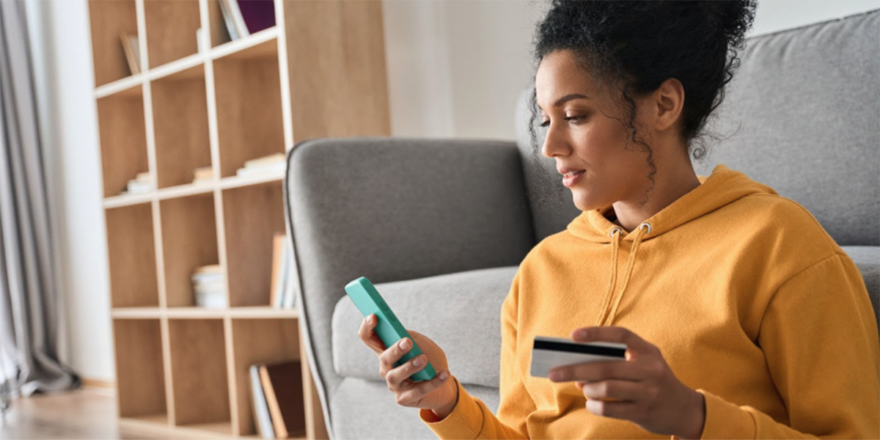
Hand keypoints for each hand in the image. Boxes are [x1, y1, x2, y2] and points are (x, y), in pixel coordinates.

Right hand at [357, 314, 457, 417]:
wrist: (444, 383)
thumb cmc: (430, 359)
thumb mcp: (422, 343)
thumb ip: (411, 338)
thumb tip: (404, 336)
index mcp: (387, 350)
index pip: (368, 337)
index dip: (367, 327)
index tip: (374, 316)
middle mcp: (386, 368)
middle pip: (384, 358)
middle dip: (395, 350)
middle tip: (407, 342)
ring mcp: (394, 385)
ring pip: (395, 376)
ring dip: (410, 366)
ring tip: (424, 359)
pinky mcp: (404, 399)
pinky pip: (417, 390)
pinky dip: (432, 382)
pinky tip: (444, 373)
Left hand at [548, 326, 705, 439]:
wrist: (684, 409)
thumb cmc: (652, 381)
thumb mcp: (642, 364)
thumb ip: (614, 361)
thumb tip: (577, 367)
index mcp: (648, 351)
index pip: (621, 335)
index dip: (596, 333)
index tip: (573, 336)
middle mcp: (651, 369)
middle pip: (606, 366)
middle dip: (575, 369)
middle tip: (554, 373)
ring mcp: (649, 392)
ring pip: (607, 388)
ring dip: (588, 389)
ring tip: (583, 388)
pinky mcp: (644, 412)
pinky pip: (610, 408)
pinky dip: (595, 406)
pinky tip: (592, 403)